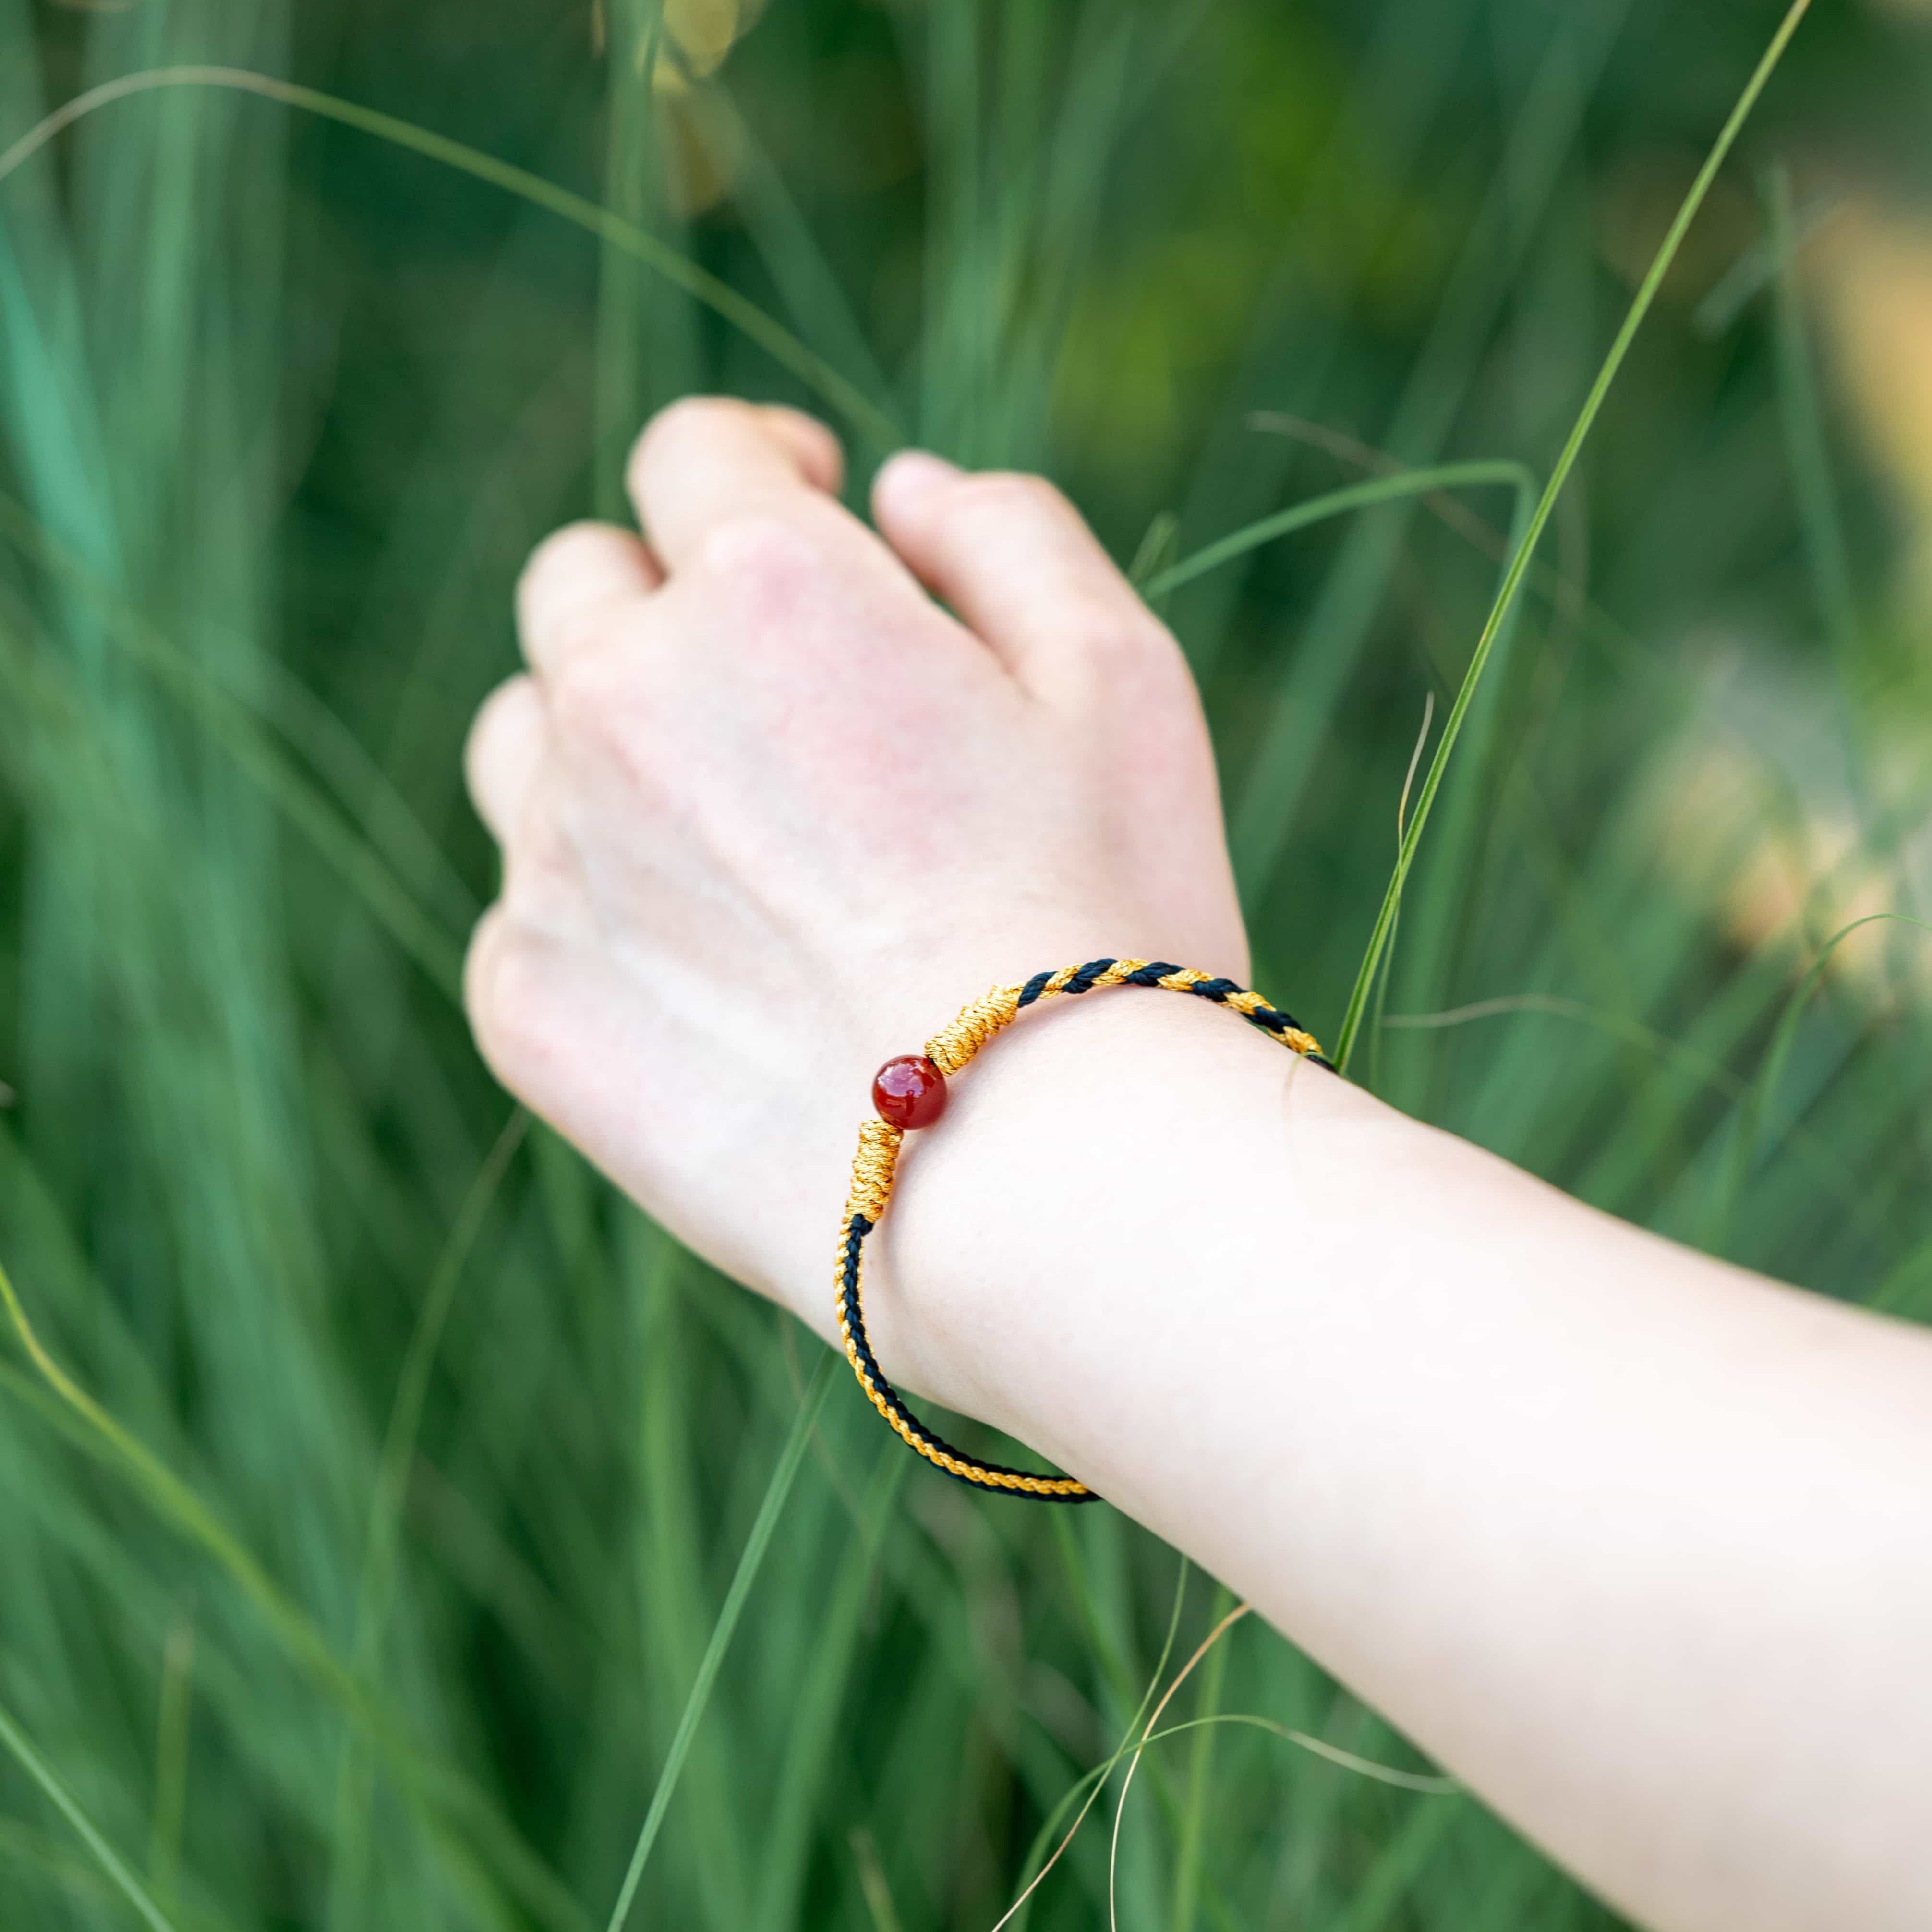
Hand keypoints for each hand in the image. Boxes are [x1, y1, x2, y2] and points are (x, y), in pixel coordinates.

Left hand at [462, 396, 1244, 1340]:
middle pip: (583, 587)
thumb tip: (897, 488)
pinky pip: (524, 902)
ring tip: (731, 835)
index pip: (692, 454)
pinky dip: (595, 907)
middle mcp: (623, 698)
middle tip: (770, 689)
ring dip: (602, 742)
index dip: (754, 466)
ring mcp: (556, 856)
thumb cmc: (1111, 921)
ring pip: (525, 736)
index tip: (802, 509)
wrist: (1041, 1181)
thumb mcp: (1120, 679)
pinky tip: (713, 972)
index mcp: (767, 588)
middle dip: (667, 602)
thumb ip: (1007, 534)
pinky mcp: (527, 1002)